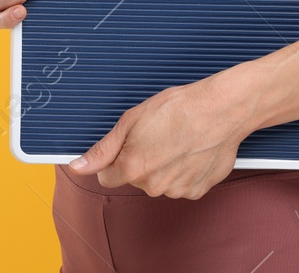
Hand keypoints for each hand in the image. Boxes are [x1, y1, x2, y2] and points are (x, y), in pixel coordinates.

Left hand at [65, 73, 251, 198]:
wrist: (220, 109)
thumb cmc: (178, 108)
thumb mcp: (131, 120)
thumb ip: (103, 150)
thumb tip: (77, 167)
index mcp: (132, 168)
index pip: (107, 177)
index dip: (116, 158)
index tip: (129, 144)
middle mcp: (154, 185)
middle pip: (135, 178)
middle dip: (140, 160)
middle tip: (157, 136)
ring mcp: (177, 190)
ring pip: (158, 182)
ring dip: (163, 167)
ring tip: (177, 141)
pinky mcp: (197, 191)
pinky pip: (180, 185)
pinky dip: (183, 171)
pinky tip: (190, 151)